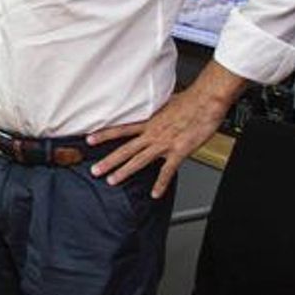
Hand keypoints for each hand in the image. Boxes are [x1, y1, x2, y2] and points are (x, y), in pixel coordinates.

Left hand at [88, 86, 227, 197]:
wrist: (205, 101)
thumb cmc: (190, 100)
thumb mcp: (165, 103)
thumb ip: (156, 111)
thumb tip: (152, 110)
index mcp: (149, 122)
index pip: (121, 129)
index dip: (104, 135)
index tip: (89, 140)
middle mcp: (152, 133)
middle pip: (125, 149)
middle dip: (108, 160)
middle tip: (95, 170)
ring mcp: (164, 143)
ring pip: (139, 160)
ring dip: (124, 172)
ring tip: (112, 181)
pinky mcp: (179, 151)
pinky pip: (167, 171)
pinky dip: (161, 184)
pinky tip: (155, 194)